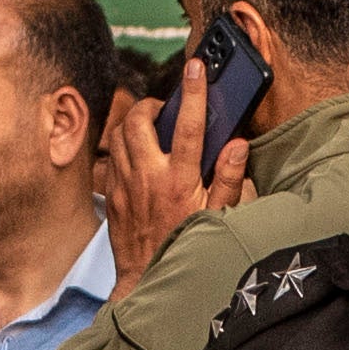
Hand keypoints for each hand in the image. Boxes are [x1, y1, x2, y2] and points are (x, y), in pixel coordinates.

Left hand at [99, 52, 247, 291]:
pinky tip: (138, 151)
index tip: (197, 67)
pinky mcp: (114, 196)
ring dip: (135, 122)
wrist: (148, 282)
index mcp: (180, 181)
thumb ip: (229, 179)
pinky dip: (124, 145)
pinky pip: (112, 157)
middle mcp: (149, 178)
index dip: (194, 92)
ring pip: (119, 135)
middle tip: (165, 106)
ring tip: (152, 124)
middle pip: (140, 121)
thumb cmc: (187, 250)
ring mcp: (126, 186)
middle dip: (152, 104)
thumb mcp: (218, 217)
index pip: (188, 125)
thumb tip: (237, 145)